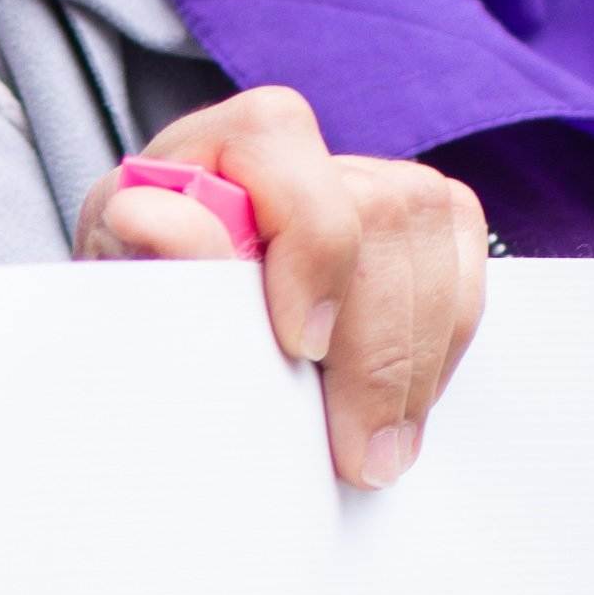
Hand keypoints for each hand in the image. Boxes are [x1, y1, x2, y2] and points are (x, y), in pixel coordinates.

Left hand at [83, 88, 488, 486]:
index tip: (300, 345)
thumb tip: (149, 217)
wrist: (166, 331)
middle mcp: (306, 149)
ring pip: (434, 242)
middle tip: (355, 453)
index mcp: (220, 140)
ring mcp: (372, 179)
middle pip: (382, 209)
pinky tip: (403, 409)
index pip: (284, 145)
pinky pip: (464, 270)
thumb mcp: (129, 286)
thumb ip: (155, 257)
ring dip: (416, 362)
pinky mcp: (421, 226)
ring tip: (377, 454)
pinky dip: (443, 349)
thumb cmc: (145, 299)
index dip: (311, 244)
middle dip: (380, 346)